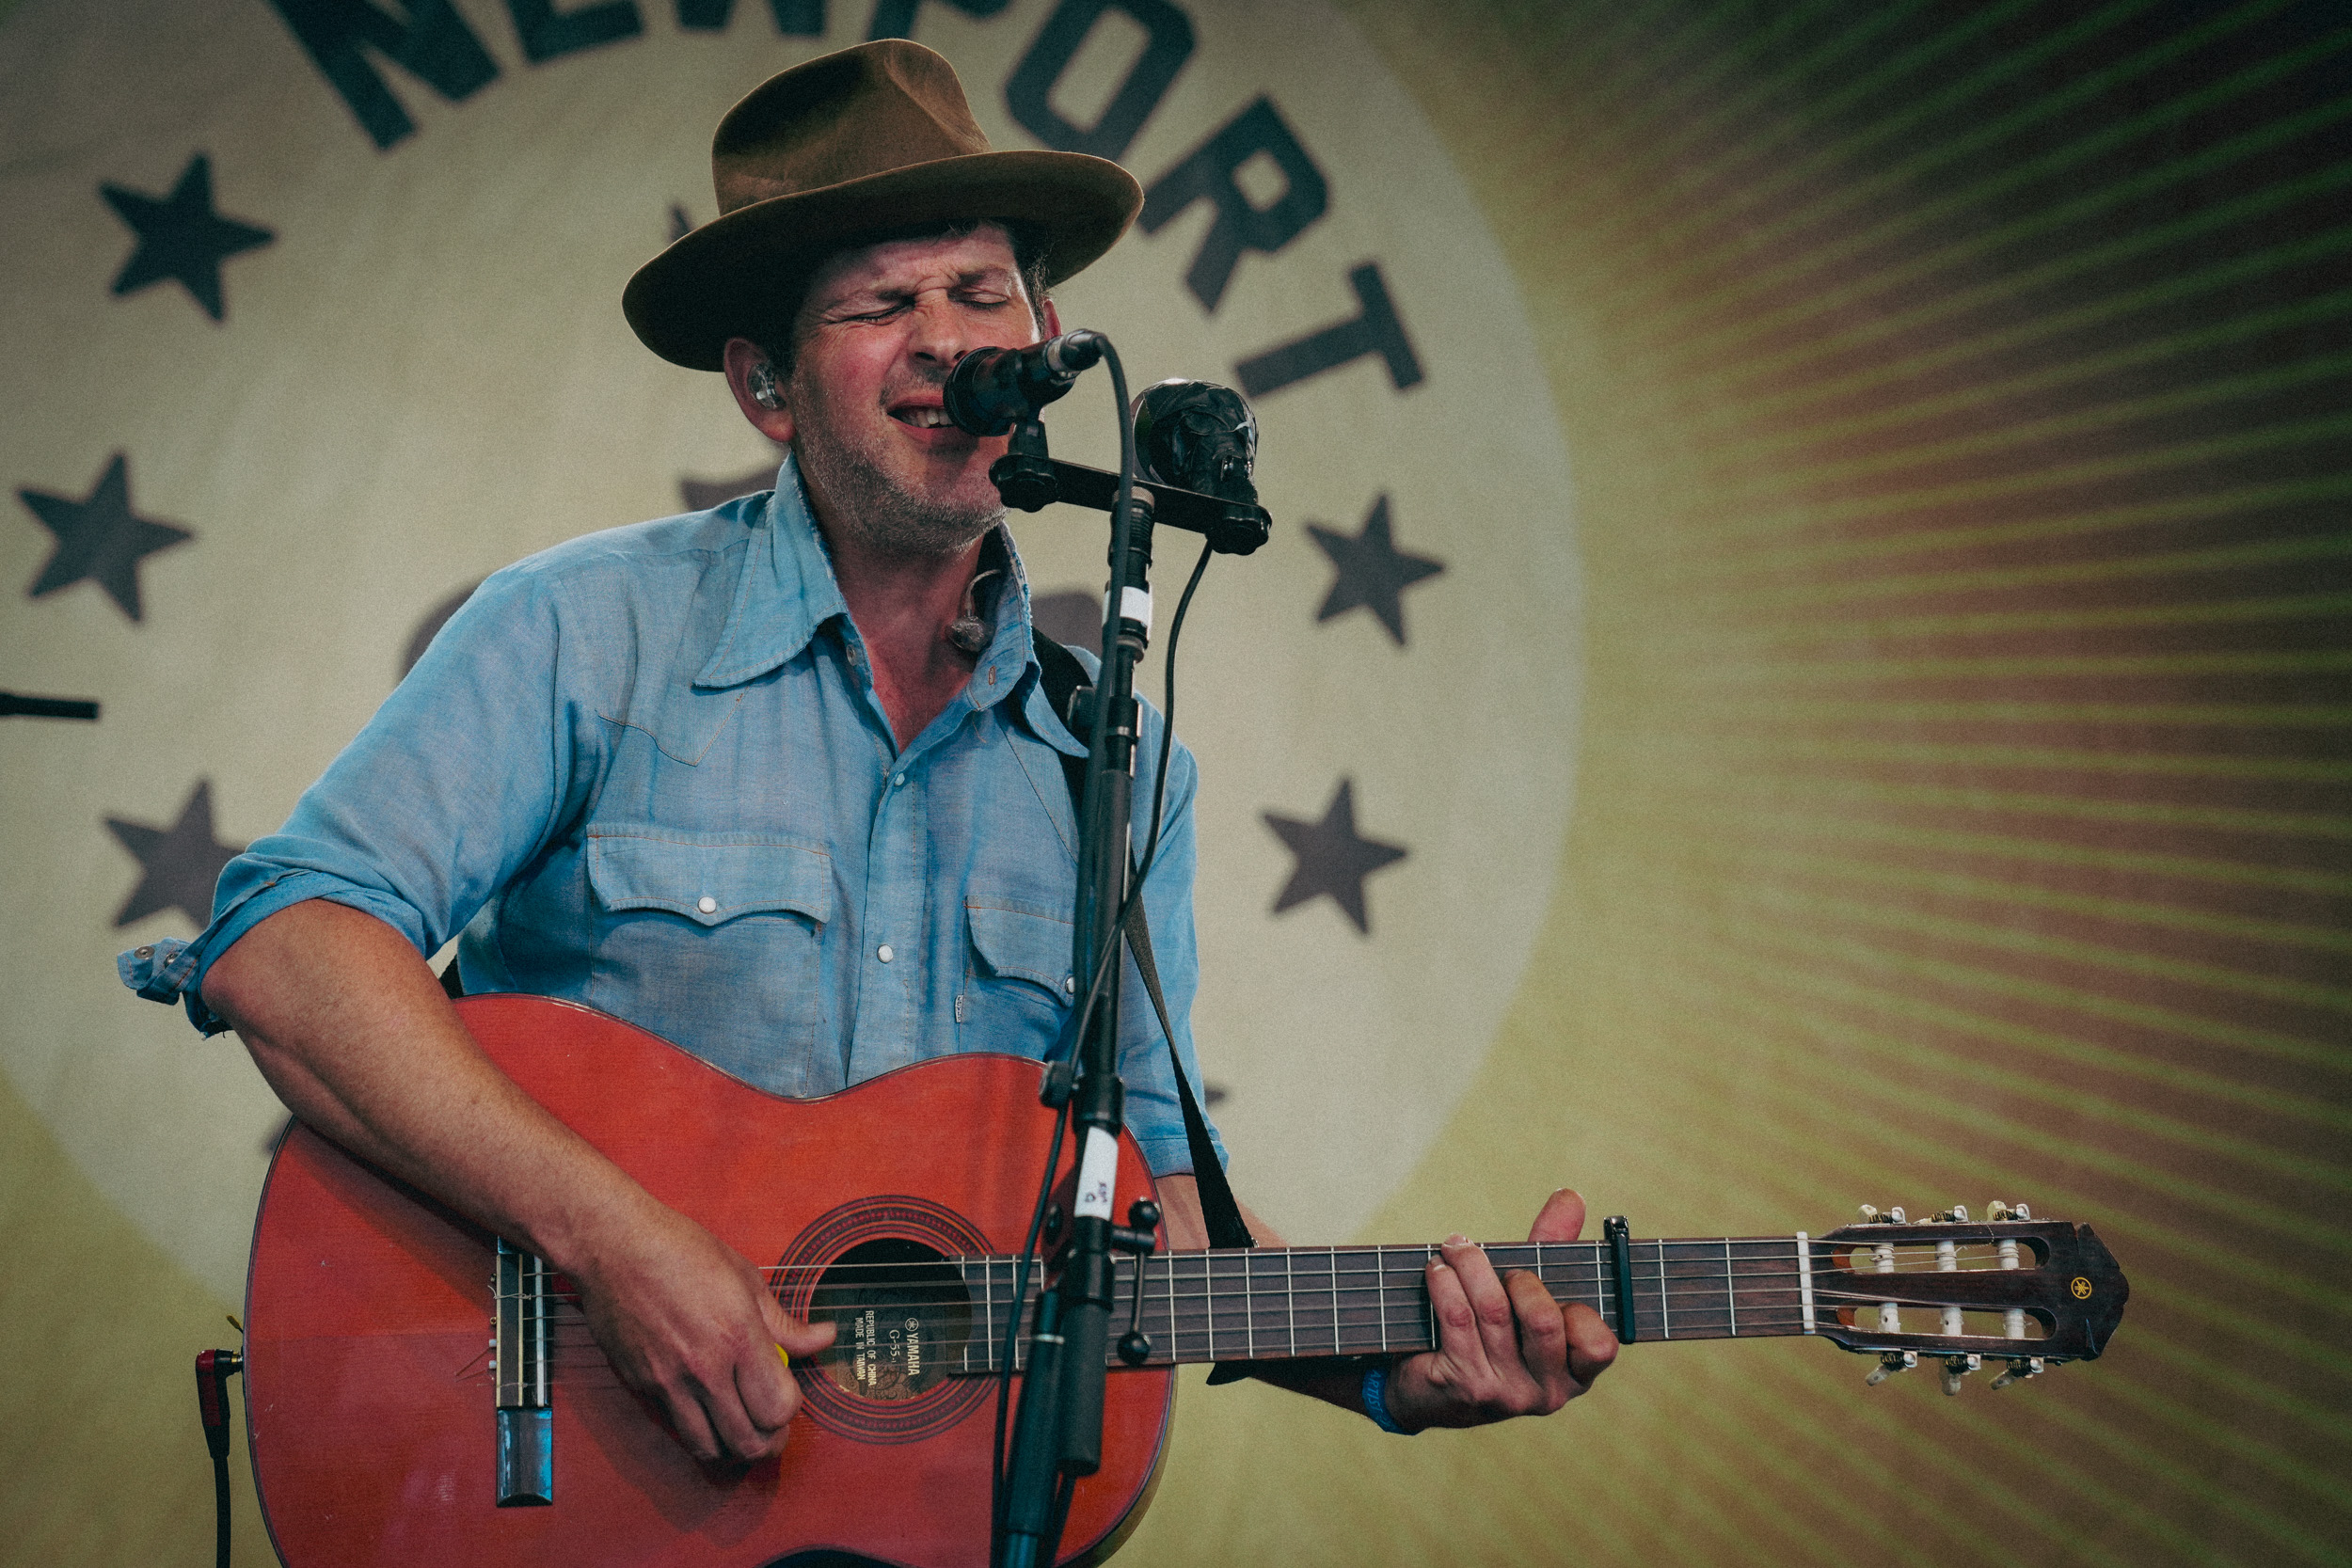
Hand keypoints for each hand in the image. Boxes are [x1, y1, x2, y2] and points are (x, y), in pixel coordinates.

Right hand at [571, 1196, 835, 1464]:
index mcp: (738, 1335)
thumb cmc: (680, 1250)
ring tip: (741, 1426)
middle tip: (773, 1428)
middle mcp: (705, 1367)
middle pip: (748, 1442)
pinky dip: (698, 1431)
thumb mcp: (745, 1278)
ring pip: (709, 1449)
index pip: (778, 1406)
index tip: (787, 1395)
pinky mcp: (642, 1386)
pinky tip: (707, 1411)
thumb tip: (824, 1337)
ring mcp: (669, 1382)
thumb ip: (785, 1322)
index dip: (791, 1409)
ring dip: (732, 1447)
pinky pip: (677, 1428)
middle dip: (770, 1442)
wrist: (613, 1247)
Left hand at [1384, 1188, 1618, 1430]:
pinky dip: (1445, 1284)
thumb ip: (1554, 1246)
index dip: (1576, 1309)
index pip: (1600, 1345)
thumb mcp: (1529, 1290)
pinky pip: (1457, 1320)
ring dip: (1469, 1266)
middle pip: (1543, 1319)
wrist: (1430, 1385)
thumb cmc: (1493, 1330)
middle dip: (1517, 1276)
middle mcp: (1548, 1392)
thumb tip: (1571, 1197)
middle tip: (1493, 1261)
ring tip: (1454, 1248)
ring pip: (1493, 1311)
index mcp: (1577, 1372)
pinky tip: (1436, 1270)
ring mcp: (1507, 1395)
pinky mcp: (1465, 1388)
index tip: (1545, 1284)